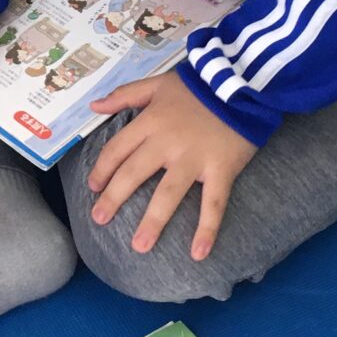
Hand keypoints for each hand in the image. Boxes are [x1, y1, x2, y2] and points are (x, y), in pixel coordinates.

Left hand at [86, 73, 256, 256]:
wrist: (244, 83)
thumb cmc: (199, 85)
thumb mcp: (158, 83)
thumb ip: (125, 95)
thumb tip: (93, 106)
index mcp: (150, 122)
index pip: (117, 149)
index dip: (102, 169)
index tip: (93, 188)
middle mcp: (167, 142)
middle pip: (134, 174)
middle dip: (113, 198)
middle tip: (99, 220)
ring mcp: (195, 158)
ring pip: (168, 194)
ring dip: (153, 222)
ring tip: (139, 247)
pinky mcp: (222, 169)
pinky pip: (213, 204)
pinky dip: (207, 229)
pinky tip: (198, 253)